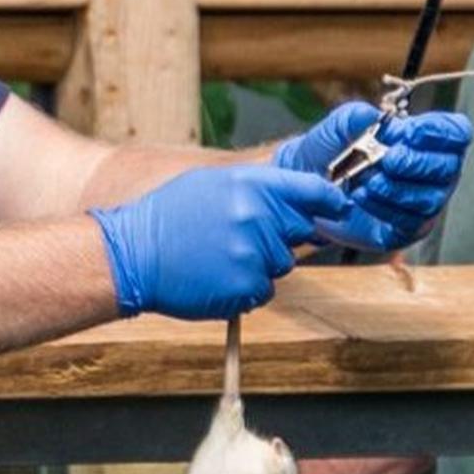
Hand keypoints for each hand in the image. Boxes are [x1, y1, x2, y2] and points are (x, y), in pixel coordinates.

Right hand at [92, 164, 347, 320]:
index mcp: (252, 185)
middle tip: (242, 237)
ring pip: (281, 264)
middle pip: (301, 232)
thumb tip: (297, 197)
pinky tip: (215, 276)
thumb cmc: (170, 217)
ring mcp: (254, 254)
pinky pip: (263, 290)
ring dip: (259, 264)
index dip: (332, 201)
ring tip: (219, 256)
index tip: (339, 208)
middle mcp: (258, 217)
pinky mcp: (246, 287)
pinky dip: (244, 288)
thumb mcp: (213, 184)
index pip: (314, 190)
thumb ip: (258, 188)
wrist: (134, 254)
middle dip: (281, 237)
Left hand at [270, 103, 473, 251]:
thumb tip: (373, 116)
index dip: (439, 132)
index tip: (410, 132)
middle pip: (448, 167)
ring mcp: (424, 201)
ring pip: (429, 198)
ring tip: (368, 181)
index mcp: (428, 139)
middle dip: (417, 162)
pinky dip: (386, 208)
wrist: (311, 183)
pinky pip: (409, 221)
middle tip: (388, 159)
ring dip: (398, 188)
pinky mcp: (408, 229)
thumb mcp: (340, 124)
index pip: (456, 133)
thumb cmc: (334, 149)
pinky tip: (364, 196)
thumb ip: (356, 115)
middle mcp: (434, 171)